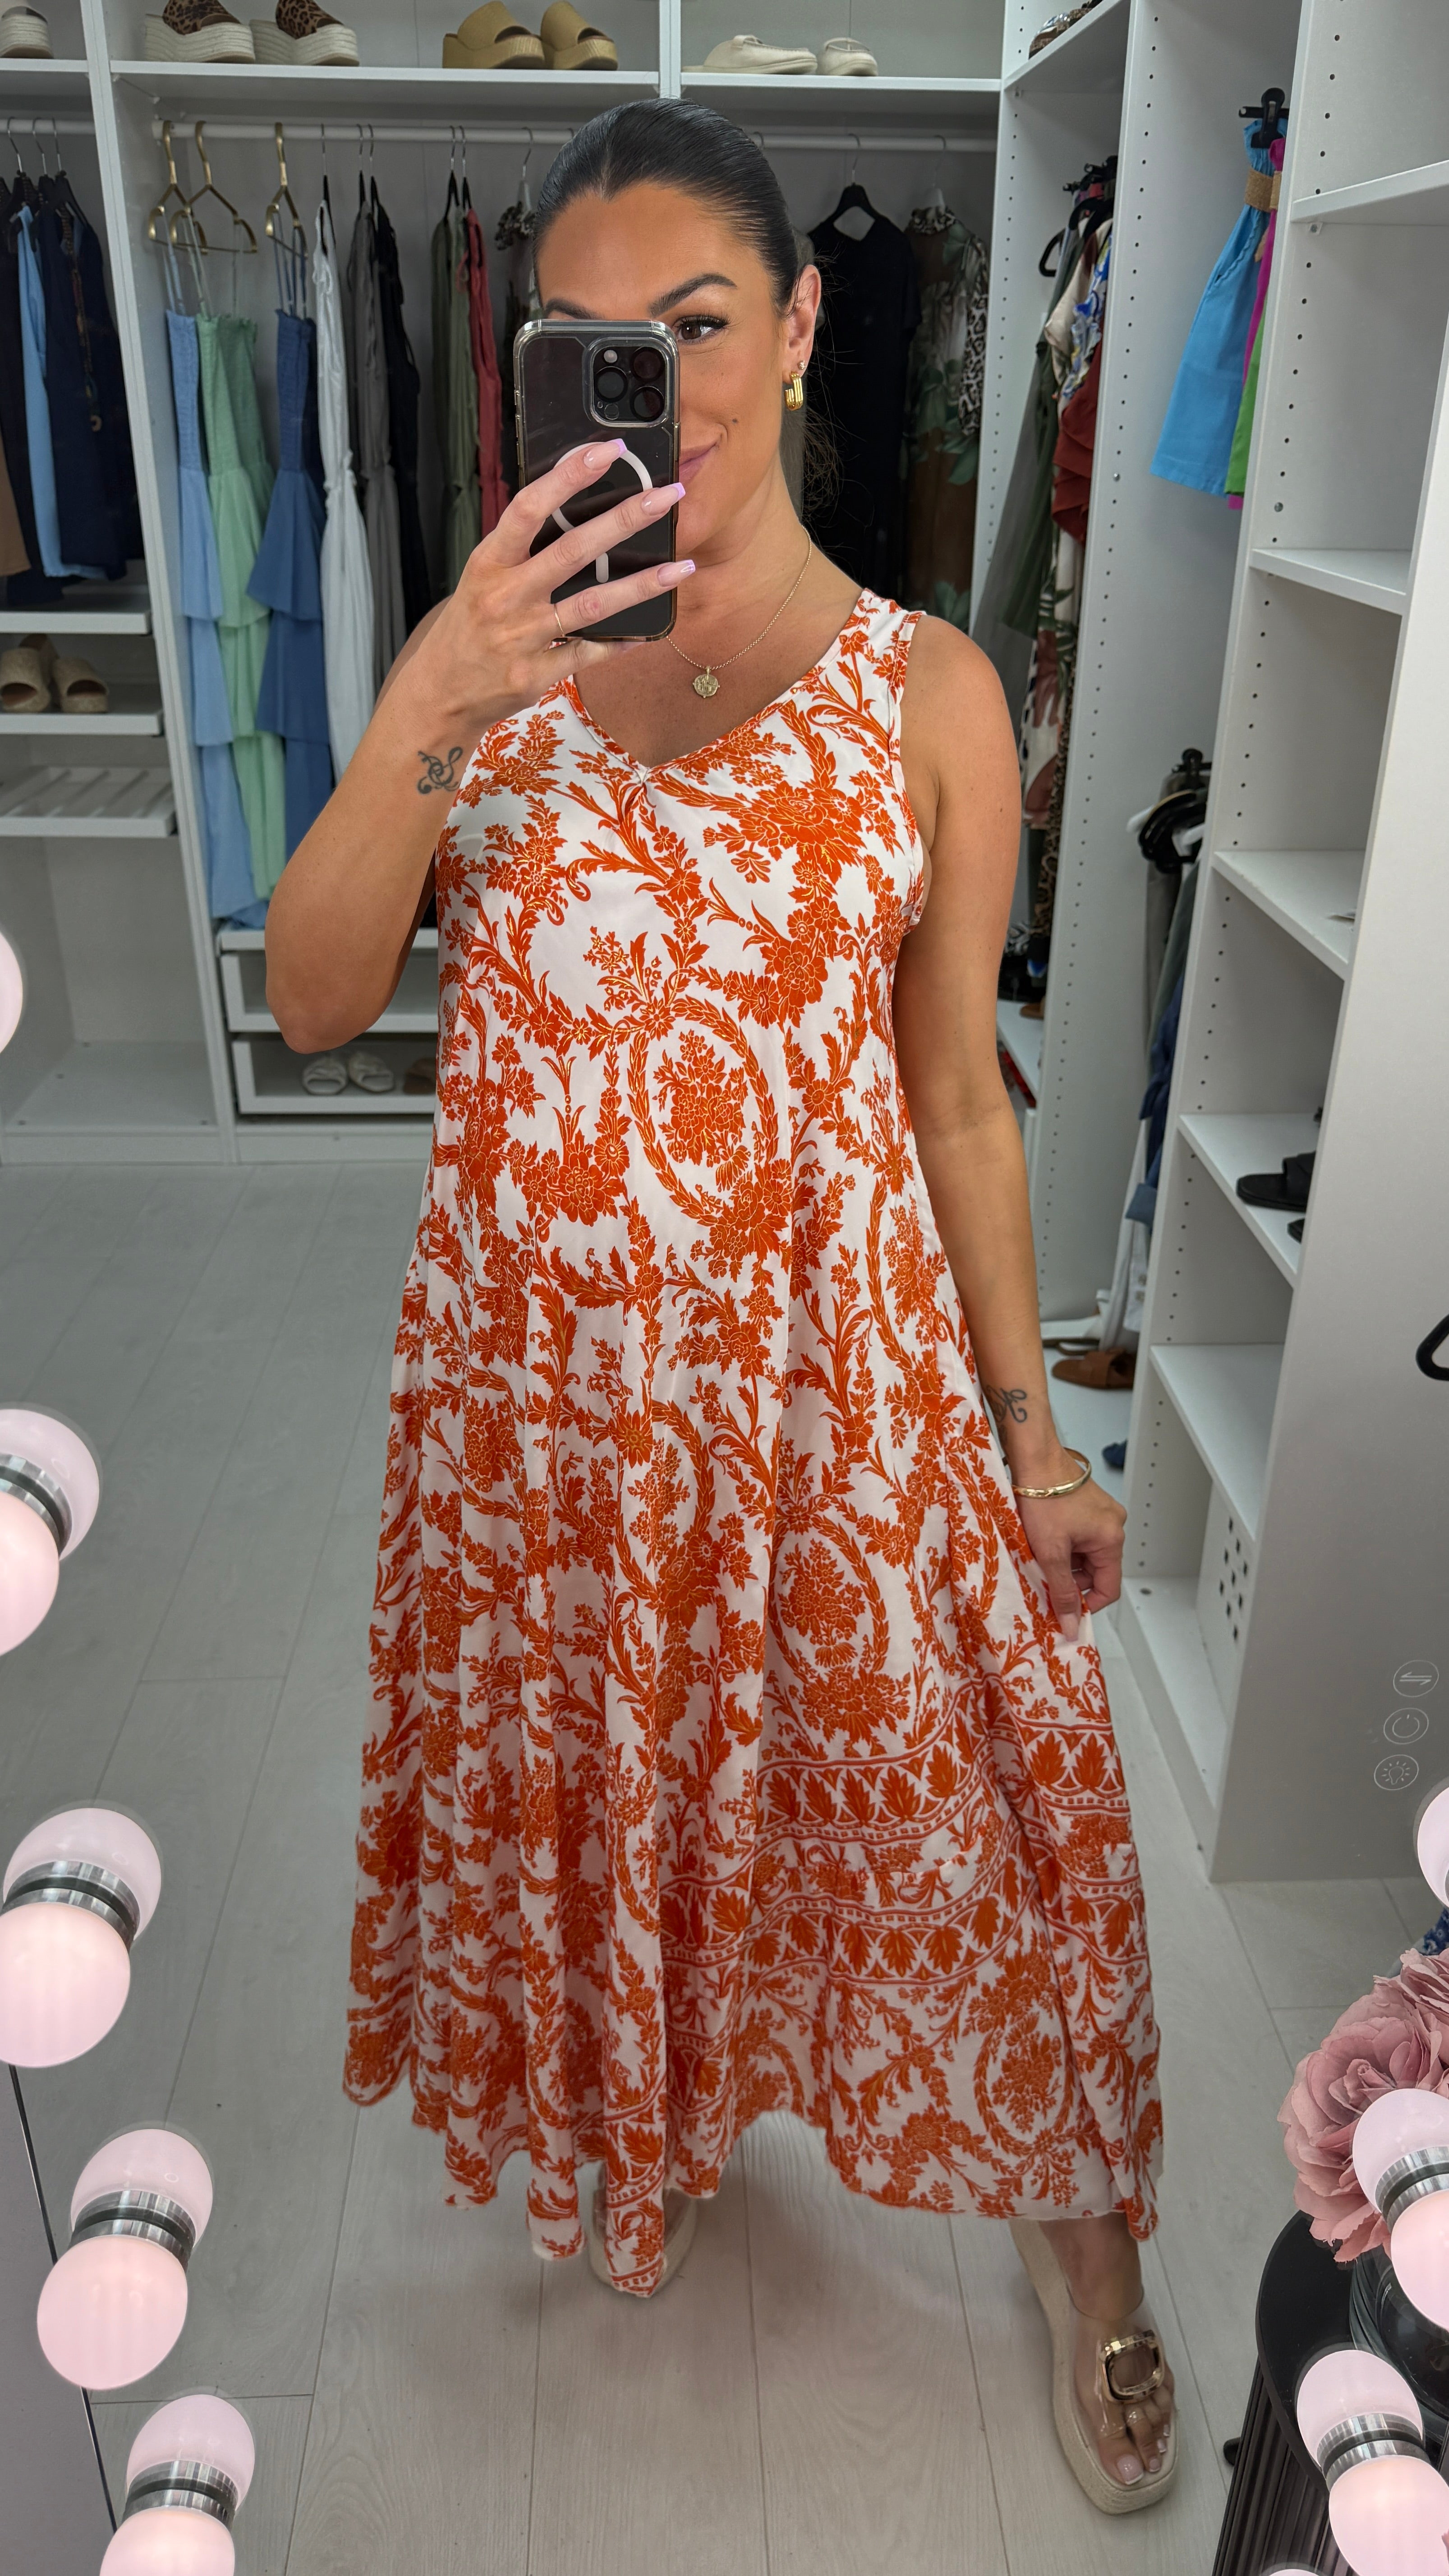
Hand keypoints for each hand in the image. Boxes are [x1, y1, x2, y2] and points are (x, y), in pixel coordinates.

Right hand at [396, 439, 692, 752]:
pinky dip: (619, 643)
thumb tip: (566, 510)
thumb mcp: (481, 579)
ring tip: (681, 568)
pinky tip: (646, 632)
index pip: (529, 508)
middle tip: (666, 497)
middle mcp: (505, 596)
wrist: (439, 692)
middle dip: (624, 519)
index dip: (568, 476)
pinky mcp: (535, 674)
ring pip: (591, 604)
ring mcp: (521, 637)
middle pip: (572, 550)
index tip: (606, 452)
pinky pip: (588, 653)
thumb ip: (520, 550)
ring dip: (641, 585)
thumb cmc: (466, 629)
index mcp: (489, 563)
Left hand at [1014, 1469, 1125, 1643]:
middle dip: (1072, 1580)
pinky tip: (1045, 1540)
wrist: (1034, 1459)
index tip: (1066, 1611)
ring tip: (1041, 1556)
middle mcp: (1114, 1525)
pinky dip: (1065, 1545)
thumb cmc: (1043, 1499)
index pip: (1109, 1588)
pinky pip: (1081, 1537)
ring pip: (1087, 1554)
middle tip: (1045, 1580)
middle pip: (1097, 1571)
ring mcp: (1102, 1514)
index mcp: (1112, 1539)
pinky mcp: (1089, 1506)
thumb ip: (1062, 1591)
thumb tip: (1071, 1625)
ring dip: (1066, 1562)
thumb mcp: (1051, 1553)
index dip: (1087, 1604)